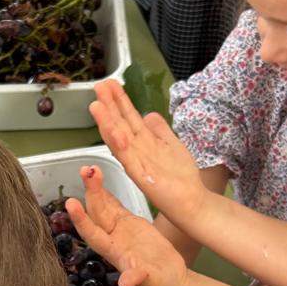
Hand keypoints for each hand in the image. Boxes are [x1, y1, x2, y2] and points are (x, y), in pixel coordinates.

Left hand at [67, 167, 188, 285]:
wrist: (170, 281)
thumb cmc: (161, 284)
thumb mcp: (152, 282)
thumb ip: (137, 279)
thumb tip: (126, 283)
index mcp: (115, 253)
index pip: (93, 234)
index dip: (81, 219)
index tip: (71, 204)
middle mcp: (113, 240)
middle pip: (97, 214)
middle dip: (90, 192)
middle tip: (86, 171)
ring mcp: (120, 231)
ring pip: (104, 207)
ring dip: (96, 189)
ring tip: (90, 168)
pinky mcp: (130, 224)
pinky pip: (115, 207)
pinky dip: (108, 194)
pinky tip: (102, 181)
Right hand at [89, 79, 204, 224]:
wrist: (190, 202)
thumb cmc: (180, 178)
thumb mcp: (171, 145)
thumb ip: (159, 130)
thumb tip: (149, 114)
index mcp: (144, 142)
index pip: (129, 117)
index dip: (120, 100)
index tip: (111, 83)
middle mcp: (137, 150)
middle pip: (120, 124)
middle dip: (109, 106)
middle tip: (98, 86)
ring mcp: (137, 163)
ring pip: (119, 139)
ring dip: (107, 123)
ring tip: (96, 105)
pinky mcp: (141, 176)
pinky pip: (129, 159)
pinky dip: (120, 145)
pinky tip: (114, 131)